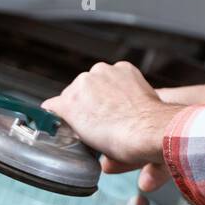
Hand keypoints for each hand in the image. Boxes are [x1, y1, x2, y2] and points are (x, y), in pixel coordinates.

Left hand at [42, 61, 178, 170]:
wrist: (147, 131)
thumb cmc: (153, 125)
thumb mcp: (146, 110)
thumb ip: (131, 113)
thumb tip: (124, 135)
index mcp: (123, 69)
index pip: (101, 83)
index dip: (102, 102)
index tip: (107, 116)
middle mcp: (101, 71)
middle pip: (83, 89)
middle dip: (88, 107)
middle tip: (100, 127)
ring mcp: (82, 85)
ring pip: (69, 100)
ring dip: (76, 115)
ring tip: (89, 134)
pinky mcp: (68, 103)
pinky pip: (51, 109)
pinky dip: (54, 122)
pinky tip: (63, 133)